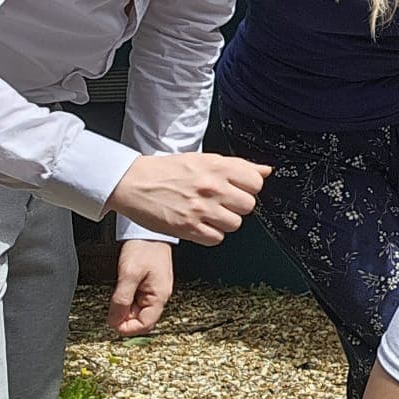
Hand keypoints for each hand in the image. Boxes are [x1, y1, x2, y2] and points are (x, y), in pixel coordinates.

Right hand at [105, 153, 271, 243]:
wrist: (133, 182)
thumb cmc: (166, 170)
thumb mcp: (204, 159)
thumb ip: (238, 166)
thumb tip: (265, 171)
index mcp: (217, 167)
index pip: (256, 183)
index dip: (248, 188)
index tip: (239, 190)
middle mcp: (212, 187)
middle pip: (248, 205)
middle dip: (237, 206)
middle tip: (222, 203)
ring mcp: (201, 209)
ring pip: (235, 224)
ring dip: (225, 221)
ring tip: (209, 213)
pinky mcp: (189, 228)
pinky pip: (216, 238)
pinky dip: (211, 234)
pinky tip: (200, 224)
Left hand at [109, 240, 173, 335]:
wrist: (149, 231)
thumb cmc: (144, 248)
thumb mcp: (129, 274)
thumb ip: (121, 300)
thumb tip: (114, 321)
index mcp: (159, 296)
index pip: (145, 325)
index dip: (127, 328)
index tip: (112, 323)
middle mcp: (160, 295)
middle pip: (141, 319)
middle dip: (124, 318)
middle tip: (111, 309)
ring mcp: (155, 290)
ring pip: (138, 310)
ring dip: (124, 308)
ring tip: (116, 295)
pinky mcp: (150, 284)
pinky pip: (137, 299)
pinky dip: (127, 299)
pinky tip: (121, 290)